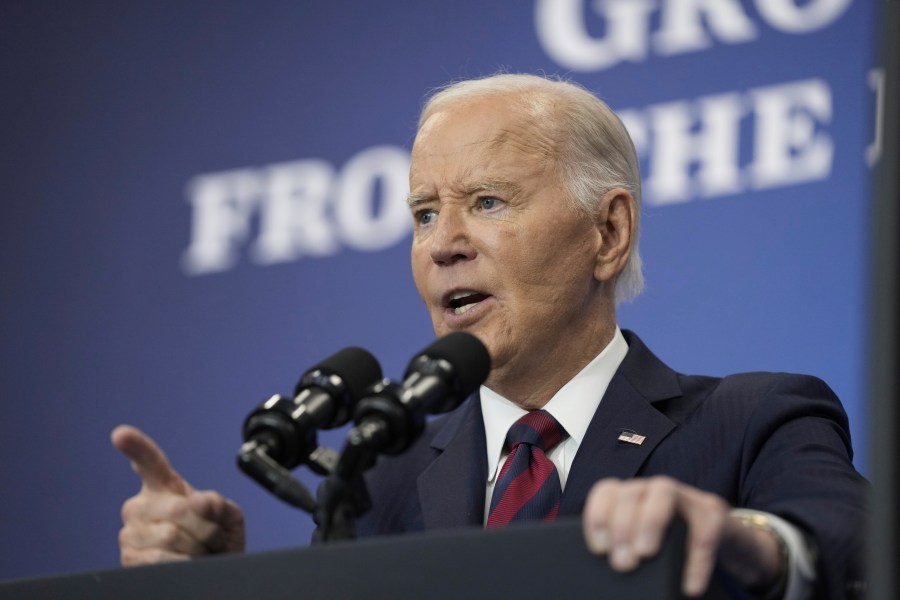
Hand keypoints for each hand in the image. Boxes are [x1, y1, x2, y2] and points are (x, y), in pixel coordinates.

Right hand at [111, 425, 245, 565]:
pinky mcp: (128, 560)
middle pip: (177, 509)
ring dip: (197, 547)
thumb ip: (217, 503)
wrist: (212, 573)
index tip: (121, 434)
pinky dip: (184, 564)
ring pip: (170, 535)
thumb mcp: (228, 517)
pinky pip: (160, 559)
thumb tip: (197, 501)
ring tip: (200, 552)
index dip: (136, 447)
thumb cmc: (217, 542)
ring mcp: (131, 533)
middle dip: (206, 527)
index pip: (149, 462)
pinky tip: (187, 564)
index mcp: (164, 487)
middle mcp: (140, 506)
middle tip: (212, 537)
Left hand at [582, 476, 783, 596]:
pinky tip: (691, 586)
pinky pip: (705, 530)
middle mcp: (656, 490)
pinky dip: (697, 560)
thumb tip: (612, 572)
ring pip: (664, 491)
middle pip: (631, 491)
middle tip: (621, 563)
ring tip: (645, 554)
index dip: (597, 515)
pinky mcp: (714, 513)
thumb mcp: (648, 544)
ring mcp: (687, 497)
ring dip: (650, 520)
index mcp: (634, 496)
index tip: (598, 548)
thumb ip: (628, 550)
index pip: (607, 491)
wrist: (727, 545)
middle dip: (622, 525)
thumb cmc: (677, 547)